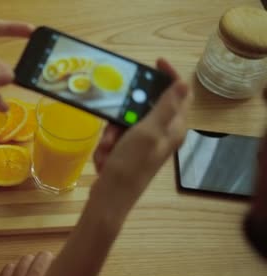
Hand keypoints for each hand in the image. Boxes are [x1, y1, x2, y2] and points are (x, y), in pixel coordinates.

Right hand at [92, 58, 191, 204]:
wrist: (110, 199)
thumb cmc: (130, 165)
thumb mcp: (147, 131)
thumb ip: (165, 107)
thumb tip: (184, 83)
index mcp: (173, 128)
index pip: (179, 94)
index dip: (170, 77)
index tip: (154, 63)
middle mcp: (162, 135)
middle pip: (144, 108)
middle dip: (124, 114)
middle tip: (113, 124)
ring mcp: (144, 145)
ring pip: (125, 123)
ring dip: (111, 134)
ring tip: (107, 149)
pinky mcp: (128, 154)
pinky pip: (115, 139)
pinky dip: (107, 147)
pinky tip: (104, 159)